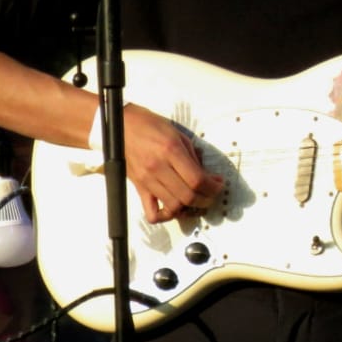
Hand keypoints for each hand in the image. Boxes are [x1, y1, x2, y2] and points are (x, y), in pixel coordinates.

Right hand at [121, 104, 223, 222]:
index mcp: (171, 151)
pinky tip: (174, 209)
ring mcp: (147, 180)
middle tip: (212, 194)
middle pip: (188, 196)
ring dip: (190, 208)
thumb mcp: (178, 134)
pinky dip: (165, 216)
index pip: (197, 179)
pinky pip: (151, 212)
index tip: (219, 185)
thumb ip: (193, 156)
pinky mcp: (139, 187)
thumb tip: (208, 176)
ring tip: (197, 201)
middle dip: (206, 199)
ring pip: (173, 207)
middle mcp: (158, 168)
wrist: (122, 125)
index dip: (213, 187)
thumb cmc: (150, 125)